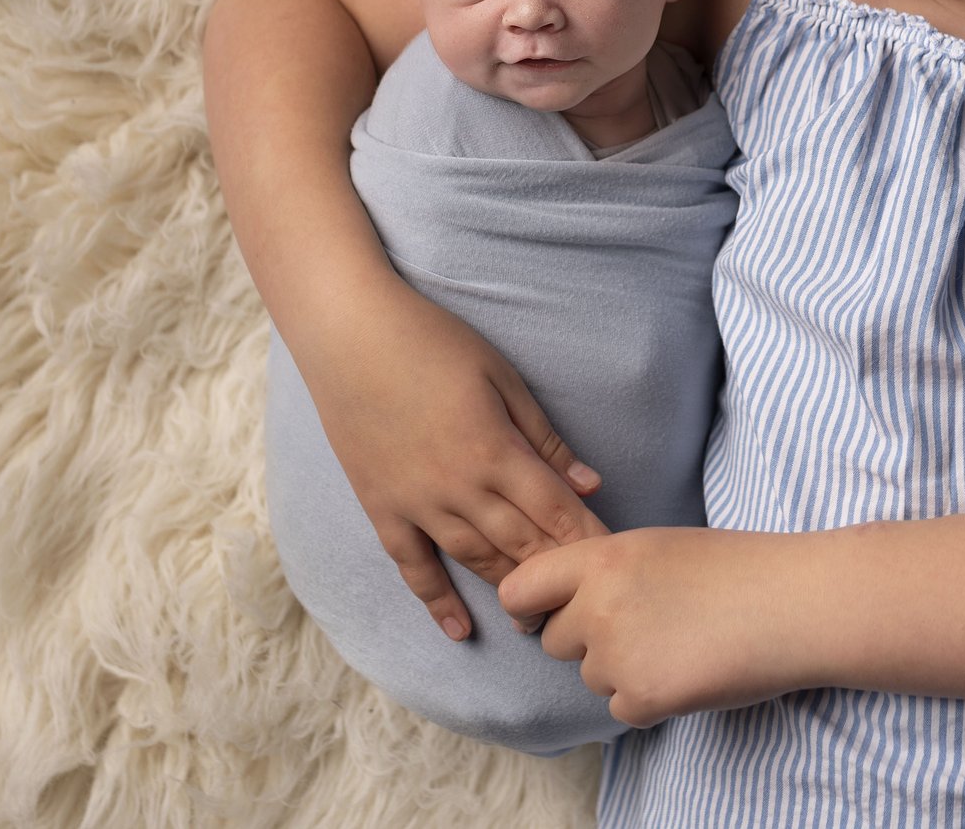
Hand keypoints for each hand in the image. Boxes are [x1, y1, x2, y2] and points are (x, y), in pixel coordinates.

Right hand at [302, 277, 609, 641]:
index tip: (617, 562)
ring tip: (541, 615)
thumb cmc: (431, 342)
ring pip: (476, 560)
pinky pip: (413, 566)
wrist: (347, 335)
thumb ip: (543, 437)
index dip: (589, 538)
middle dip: (560, 571)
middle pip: (522, 543)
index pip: (555, 511)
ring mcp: (416, 503)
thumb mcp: (500, 377)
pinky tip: (460, 629)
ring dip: (512, 586)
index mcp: (494, 450)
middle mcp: (458, 488)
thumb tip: (589, 483)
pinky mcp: (382, 508)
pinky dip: (437, 600)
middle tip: (589, 598)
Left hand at [496, 527, 812, 727]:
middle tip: (645, 626)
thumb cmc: (735, 568)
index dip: (529, 606)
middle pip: (555, 641)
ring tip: (678, 643)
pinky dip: (651, 699)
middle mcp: (598, 606)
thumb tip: (559, 605)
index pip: (521, 589)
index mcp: (601, 559)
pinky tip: (690, 670)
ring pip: (592, 677)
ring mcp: (618, 656)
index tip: (544, 615)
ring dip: (624, 670)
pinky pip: (623, 708)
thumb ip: (603, 572)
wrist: (792, 603)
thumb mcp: (656, 545)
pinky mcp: (643, 698)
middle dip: (588, 641)